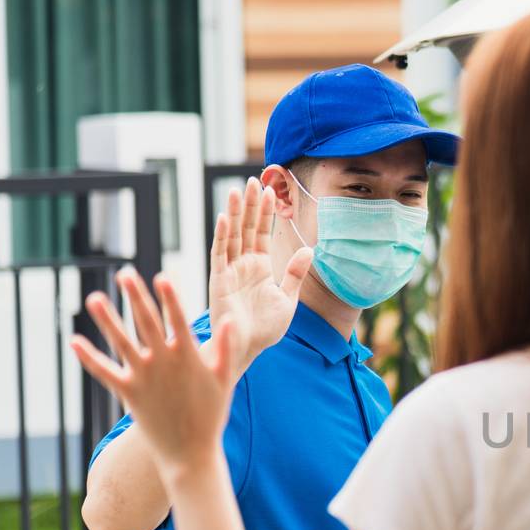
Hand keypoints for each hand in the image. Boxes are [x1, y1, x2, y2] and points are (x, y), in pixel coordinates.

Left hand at [71, 271, 237, 481]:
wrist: (190, 454)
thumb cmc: (211, 416)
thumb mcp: (225, 380)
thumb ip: (226, 348)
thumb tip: (231, 319)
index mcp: (189, 357)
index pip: (178, 319)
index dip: (170, 297)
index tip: (162, 275)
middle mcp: (164, 363)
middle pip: (146, 322)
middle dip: (136, 296)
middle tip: (124, 273)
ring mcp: (143, 377)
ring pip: (121, 342)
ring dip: (107, 319)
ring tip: (94, 298)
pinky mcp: (127, 393)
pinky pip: (104, 372)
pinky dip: (89, 357)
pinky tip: (75, 341)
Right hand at [210, 178, 312, 380]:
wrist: (248, 349)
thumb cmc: (265, 329)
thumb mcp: (288, 299)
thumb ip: (295, 273)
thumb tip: (310, 249)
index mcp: (260, 267)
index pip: (262, 232)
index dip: (266, 212)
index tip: (270, 189)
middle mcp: (244, 264)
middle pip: (247, 228)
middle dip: (251, 205)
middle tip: (253, 179)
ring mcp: (230, 271)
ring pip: (232, 235)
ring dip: (235, 213)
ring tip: (239, 190)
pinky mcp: (218, 280)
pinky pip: (219, 254)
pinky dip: (222, 235)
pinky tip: (226, 217)